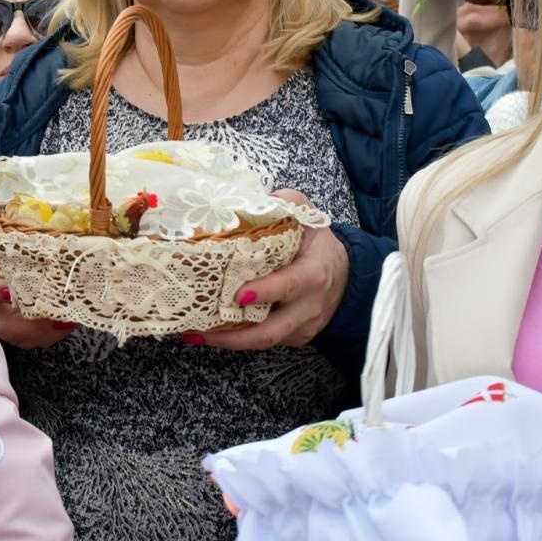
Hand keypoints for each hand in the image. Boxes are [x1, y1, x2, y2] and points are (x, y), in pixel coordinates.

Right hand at [0, 204, 74, 350]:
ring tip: (69, 319)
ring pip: (23, 335)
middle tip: (50, 317)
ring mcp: (14, 313)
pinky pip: (42, 334)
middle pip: (2, 325)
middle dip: (25, 327)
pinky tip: (76, 317)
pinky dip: (58, 330)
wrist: (6, 243)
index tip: (10, 289)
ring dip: (46, 332)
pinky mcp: (34, 318)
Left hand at [198, 190, 349, 351]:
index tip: (237, 294)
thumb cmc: (318, 245)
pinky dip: (238, 339)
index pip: (289, 286)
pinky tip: (212, 332)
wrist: (346, 277)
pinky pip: (265, 341)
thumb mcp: (308, 217)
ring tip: (195, 335)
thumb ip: (285, 203)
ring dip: (228, 341)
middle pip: (272, 330)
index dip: (264, 292)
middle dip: (235, 335)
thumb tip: (253, 199)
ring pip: (265, 341)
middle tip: (200, 329)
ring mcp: (302, 327)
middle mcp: (309, 307)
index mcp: (314, 274)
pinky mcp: (294, 338)